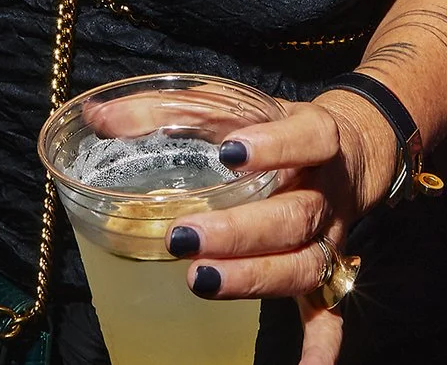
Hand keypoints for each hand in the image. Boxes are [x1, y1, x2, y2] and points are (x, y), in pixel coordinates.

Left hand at [162, 95, 399, 364]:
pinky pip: (328, 312)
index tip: (230, 153)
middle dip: (240, 231)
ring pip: (304, 263)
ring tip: (200, 281)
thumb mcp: (231, 105)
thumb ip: (166, 110)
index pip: (308, 138)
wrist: (349, 149)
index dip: (275, 147)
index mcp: (314, 137)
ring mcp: (329, 235)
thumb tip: (97, 117)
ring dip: (255, 278)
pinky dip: (321, 343)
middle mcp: (325, 191)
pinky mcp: (326, 270)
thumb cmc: (273, 127)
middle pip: (294, 215)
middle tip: (182, 237)